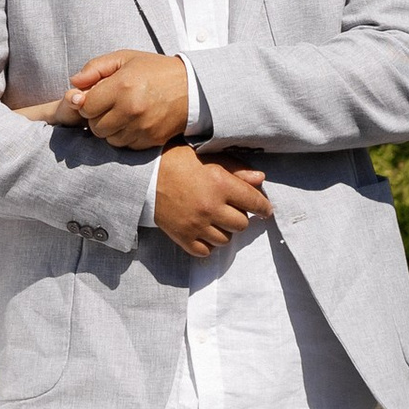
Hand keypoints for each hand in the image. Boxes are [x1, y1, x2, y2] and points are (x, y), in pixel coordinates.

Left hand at [67, 50, 190, 149]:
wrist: (193, 88)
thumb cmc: (155, 71)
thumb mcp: (125, 58)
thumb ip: (95, 67)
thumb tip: (73, 82)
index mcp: (122, 86)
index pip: (86, 106)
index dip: (86, 102)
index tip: (95, 97)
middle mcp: (131, 109)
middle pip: (95, 126)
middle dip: (96, 117)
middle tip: (108, 106)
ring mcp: (142, 127)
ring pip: (109, 139)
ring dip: (110, 129)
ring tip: (121, 114)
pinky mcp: (151, 140)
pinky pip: (126, 145)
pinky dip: (125, 137)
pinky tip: (133, 123)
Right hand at [153, 147, 267, 256]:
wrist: (144, 174)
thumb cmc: (177, 160)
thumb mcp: (208, 157)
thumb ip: (236, 169)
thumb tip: (260, 179)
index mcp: (219, 184)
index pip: (254, 202)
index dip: (263, 207)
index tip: (264, 210)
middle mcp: (210, 207)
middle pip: (241, 224)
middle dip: (240, 216)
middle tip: (231, 208)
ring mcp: (195, 225)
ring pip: (225, 240)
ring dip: (224, 230)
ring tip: (216, 219)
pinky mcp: (182, 236)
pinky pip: (205, 251)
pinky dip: (208, 244)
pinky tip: (204, 231)